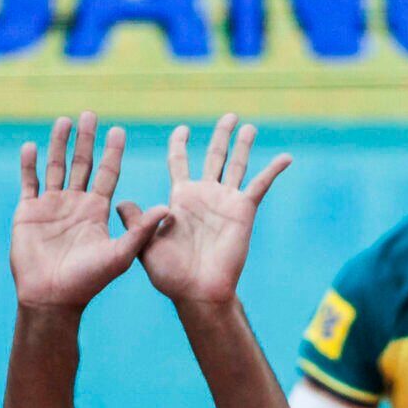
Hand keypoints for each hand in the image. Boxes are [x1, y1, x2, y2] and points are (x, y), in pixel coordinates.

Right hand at [10, 112, 169, 311]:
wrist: (52, 298)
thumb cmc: (88, 282)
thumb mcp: (121, 255)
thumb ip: (141, 230)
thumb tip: (168, 207)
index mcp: (97, 210)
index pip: (107, 173)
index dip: (112, 152)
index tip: (118, 130)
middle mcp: (75, 204)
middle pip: (82, 164)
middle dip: (86, 140)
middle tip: (90, 114)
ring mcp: (51, 206)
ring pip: (55, 167)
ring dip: (59, 144)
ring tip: (64, 121)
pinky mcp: (28, 213)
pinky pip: (29, 182)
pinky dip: (29, 164)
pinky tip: (32, 146)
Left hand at [128, 113, 290, 308]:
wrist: (197, 291)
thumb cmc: (171, 275)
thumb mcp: (144, 245)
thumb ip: (135, 221)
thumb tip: (120, 202)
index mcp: (180, 198)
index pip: (179, 162)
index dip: (179, 144)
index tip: (182, 129)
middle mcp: (205, 195)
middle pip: (214, 156)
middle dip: (220, 136)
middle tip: (228, 116)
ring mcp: (225, 201)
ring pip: (237, 165)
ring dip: (244, 145)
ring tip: (249, 127)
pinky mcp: (243, 211)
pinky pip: (260, 185)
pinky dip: (273, 170)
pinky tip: (286, 157)